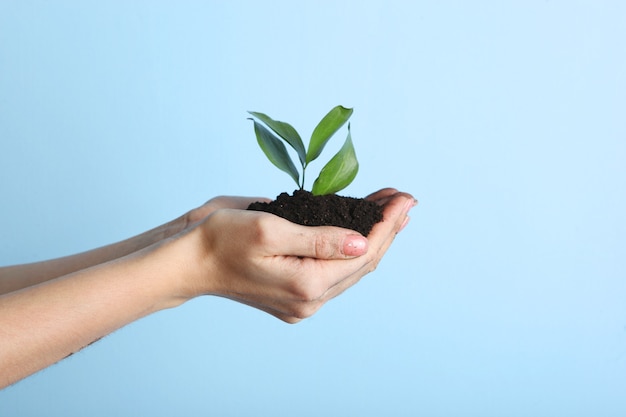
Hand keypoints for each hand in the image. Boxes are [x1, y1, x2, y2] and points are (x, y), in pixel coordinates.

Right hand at [186, 188, 415, 322]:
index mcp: (305, 285)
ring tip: (390, 212)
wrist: (189, 262)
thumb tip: (360, 242)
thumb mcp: (269, 230)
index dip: (387, 224)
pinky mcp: (293, 297)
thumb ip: (319, 240)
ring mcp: (301, 303)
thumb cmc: (220, 239)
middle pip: (361, 264)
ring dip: (371, 240)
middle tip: (404, 201)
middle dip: (385, 230)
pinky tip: (359, 232)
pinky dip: (349, 251)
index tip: (404, 198)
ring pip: (350, 270)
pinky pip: (333, 273)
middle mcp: (308, 301)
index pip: (362, 253)